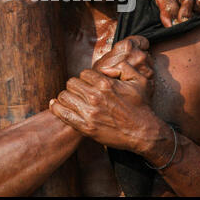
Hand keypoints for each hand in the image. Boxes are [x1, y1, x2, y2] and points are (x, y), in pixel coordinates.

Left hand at [50, 37, 155, 152]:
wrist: (143, 132)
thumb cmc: (142, 105)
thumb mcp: (139, 79)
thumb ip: (123, 67)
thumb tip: (104, 68)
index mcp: (106, 84)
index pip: (83, 73)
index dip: (86, 77)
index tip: (90, 83)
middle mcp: (95, 97)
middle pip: (71, 83)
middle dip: (75, 85)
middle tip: (80, 91)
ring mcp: (90, 113)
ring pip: (65, 96)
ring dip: (67, 96)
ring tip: (72, 99)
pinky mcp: (86, 127)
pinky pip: (63, 114)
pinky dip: (57, 108)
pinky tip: (55, 105)